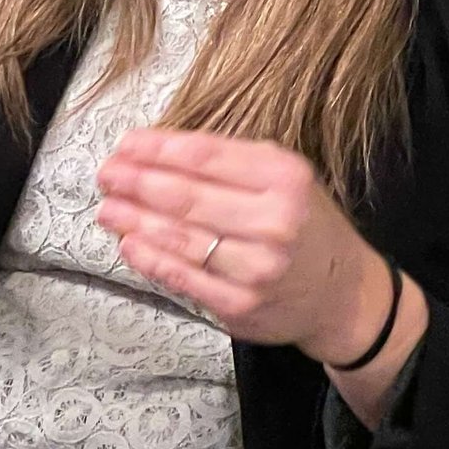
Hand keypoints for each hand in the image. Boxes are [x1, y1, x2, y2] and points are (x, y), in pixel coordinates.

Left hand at [95, 127, 399, 361]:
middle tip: (106, 174)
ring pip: (179, 237)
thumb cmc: (305, 227)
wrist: (342, 294)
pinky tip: (129, 243)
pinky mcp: (239, 304)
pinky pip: (183, 276)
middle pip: (186, 196)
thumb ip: (233, 162)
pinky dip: (149, 258)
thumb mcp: (287, 179)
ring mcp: (256, 266)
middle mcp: (274, 221)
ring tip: (108, 207)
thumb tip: (162, 150)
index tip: (126, 144)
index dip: (158, 148)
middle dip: (137, 182)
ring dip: (134, 220)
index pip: (206, 155)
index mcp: (285, 178)